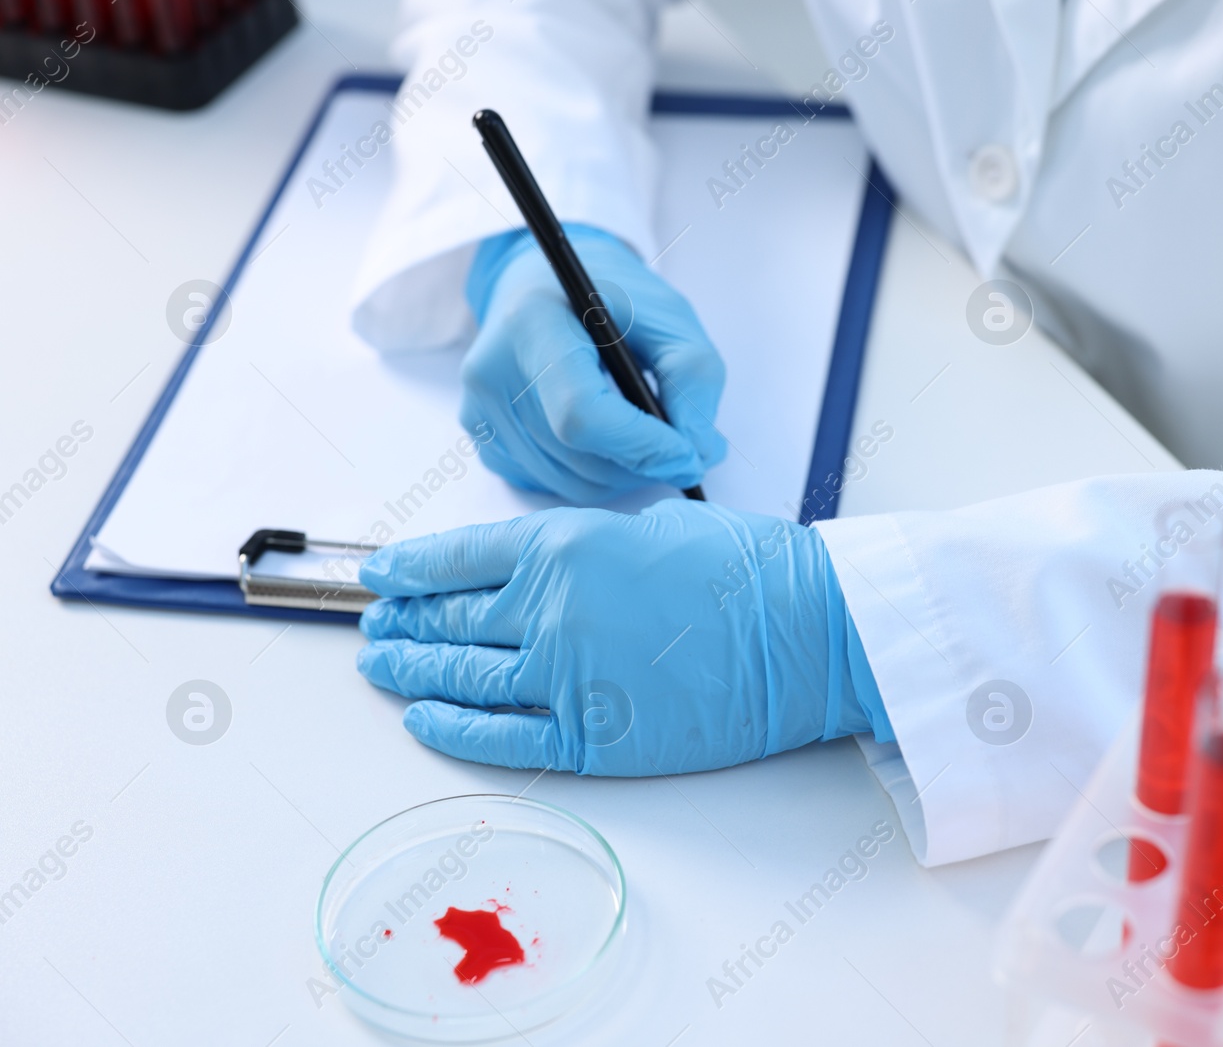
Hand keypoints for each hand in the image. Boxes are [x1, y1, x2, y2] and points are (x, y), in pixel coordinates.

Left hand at [355, 500, 891, 774]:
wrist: (806, 632)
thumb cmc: (745, 571)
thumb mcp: (648, 523)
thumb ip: (581, 545)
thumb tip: (536, 570)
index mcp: (564, 544)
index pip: (456, 556)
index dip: (408, 568)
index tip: (381, 575)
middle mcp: (551, 607)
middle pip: (449, 617)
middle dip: (403, 620)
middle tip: (377, 624)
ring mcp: (566, 676)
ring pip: (462, 676)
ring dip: (412, 670)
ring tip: (383, 666)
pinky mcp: (592, 737)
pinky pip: (500, 736)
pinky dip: (452, 728)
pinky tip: (423, 718)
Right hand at [460, 225, 726, 502]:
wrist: (548, 289)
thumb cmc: (613, 299)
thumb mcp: (670, 317)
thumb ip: (694, 379)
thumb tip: (698, 454)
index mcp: (533, 324)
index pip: (581, 413)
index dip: (641, 445)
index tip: (688, 455)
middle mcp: (492, 371)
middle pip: (578, 457)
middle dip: (642, 465)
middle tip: (679, 450)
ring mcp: (480, 410)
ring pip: (568, 483)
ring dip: (622, 475)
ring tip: (643, 437)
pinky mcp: (483, 438)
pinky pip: (549, 485)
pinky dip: (592, 476)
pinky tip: (604, 438)